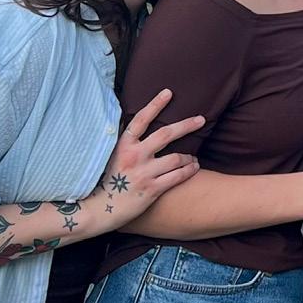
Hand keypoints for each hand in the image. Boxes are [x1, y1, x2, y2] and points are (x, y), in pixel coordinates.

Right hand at [93, 88, 203, 227]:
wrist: (100, 210)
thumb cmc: (108, 181)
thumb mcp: (111, 156)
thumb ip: (127, 142)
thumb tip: (140, 124)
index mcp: (123, 146)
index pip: (141, 119)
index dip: (155, 104)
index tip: (168, 92)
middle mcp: (134, 156)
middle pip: (166, 134)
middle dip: (187, 125)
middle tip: (201, 120)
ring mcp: (144, 173)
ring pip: (177, 157)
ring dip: (190, 156)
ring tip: (194, 158)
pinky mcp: (152, 189)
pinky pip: (178, 176)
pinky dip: (189, 170)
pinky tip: (194, 167)